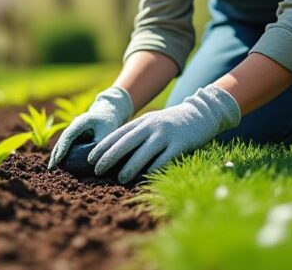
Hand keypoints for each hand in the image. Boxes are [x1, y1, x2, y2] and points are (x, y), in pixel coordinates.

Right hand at [47, 86, 132, 169]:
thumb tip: (90, 161)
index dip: (63, 148)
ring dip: (56, 155)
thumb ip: (99, 144)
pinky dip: (62, 153)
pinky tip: (60, 164)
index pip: (69, 135)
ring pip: (62, 142)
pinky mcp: (75, 134)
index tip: (58, 160)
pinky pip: (66, 144)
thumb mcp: (108, 131)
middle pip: (61, 139)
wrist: (108, 111)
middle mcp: (74, 124)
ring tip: (52, 168)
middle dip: (55, 154)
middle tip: (51, 168)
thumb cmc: (109, 121)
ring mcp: (73, 129)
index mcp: (81, 121)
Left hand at [88, 85, 240, 183]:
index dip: (103, 146)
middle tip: (97, 169)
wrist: (200, 113)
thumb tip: (115, 152)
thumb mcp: (152, 124)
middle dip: (110, 156)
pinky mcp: (180, 143)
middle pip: (126, 142)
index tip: (90, 158)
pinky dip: (154, 169)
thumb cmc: (171, 124)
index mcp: (142, 121)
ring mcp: (166, 134)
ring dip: (131, 166)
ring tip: (120, 178)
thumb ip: (137, 134)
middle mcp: (152, 126)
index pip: (118, 134)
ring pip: (144, 152)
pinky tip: (145, 178)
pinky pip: (165, 158)